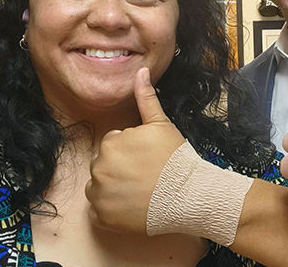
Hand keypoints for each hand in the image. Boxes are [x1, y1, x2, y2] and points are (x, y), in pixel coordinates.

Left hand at [85, 67, 184, 231]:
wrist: (188, 196)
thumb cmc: (176, 160)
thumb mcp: (161, 124)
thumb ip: (146, 97)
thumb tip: (141, 71)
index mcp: (111, 143)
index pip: (114, 144)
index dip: (132, 150)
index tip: (148, 158)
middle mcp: (99, 168)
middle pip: (105, 164)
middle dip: (121, 168)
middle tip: (146, 174)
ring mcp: (99, 194)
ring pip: (101, 186)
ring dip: (114, 188)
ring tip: (140, 190)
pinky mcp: (102, 217)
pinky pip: (99, 210)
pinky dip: (112, 209)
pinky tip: (133, 205)